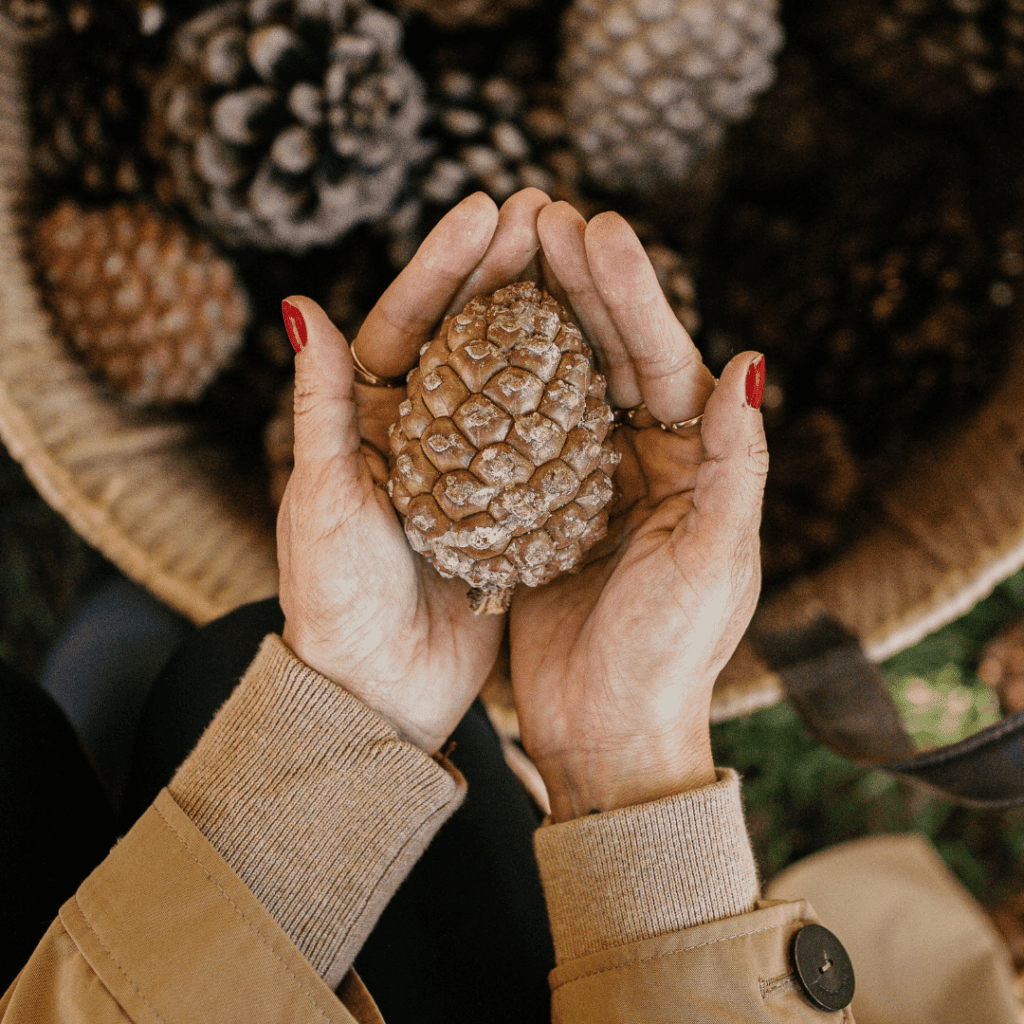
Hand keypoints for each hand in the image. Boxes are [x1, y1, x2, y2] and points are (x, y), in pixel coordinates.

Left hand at [277, 189, 552, 753]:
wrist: (380, 689)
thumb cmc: (335, 599)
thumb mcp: (325, 497)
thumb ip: (320, 405)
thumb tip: (299, 302)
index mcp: (367, 420)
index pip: (406, 323)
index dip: (444, 266)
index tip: (488, 210)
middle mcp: (422, 433)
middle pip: (468, 337)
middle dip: (504, 274)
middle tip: (548, 213)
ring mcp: (472, 467)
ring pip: (515, 379)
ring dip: (547, 322)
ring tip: (588, 264)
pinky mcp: (510, 505)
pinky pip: (547, 439)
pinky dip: (574, 398)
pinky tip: (609, 357)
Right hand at [509, 203, 767, 819]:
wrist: (606, 732)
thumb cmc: (669, 656)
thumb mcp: (715, 560)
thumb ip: (738, 463)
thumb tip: (754, 358)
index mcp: (695, 463)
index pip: (666, 360)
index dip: (631, 293)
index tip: (594, 225)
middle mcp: (644, 461)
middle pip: (608, 355)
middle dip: (575, 284)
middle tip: (537, 211)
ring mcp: (585, 479)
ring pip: (556, 380)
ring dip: (529, 317)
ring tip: (499, 250)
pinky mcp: (537, 506)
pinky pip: (513, 430)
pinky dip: (490, 384)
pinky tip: (461, 335)